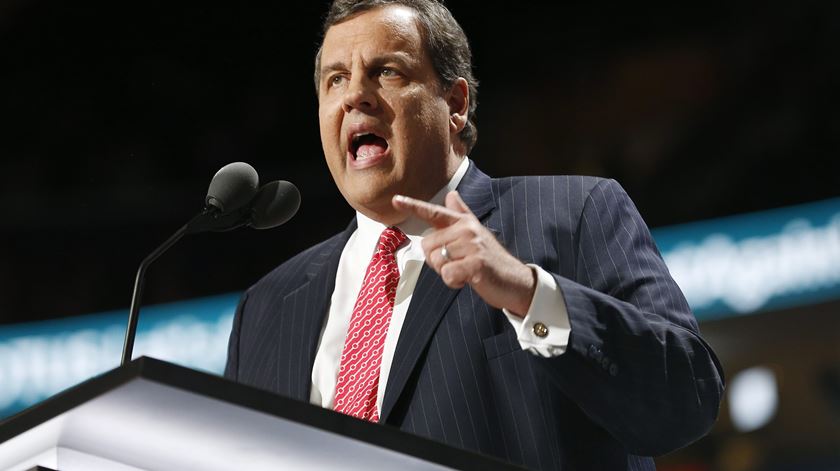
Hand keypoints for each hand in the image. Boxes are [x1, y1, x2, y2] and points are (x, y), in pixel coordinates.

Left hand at [392, 191, 535, 316]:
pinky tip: (468, 280)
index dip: (413, 205)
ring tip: (465, 271)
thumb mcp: (476, 233)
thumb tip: (452, 194)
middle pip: (427, 245)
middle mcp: (467, 229)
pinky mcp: (477, 262)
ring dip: (447, 273)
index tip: (395, 199)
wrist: (515, 281)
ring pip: (436, 261)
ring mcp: (473, 244)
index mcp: (463, 222)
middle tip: (457, 265)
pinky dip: (454, 282)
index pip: (434, 211)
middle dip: (436, 262)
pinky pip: (447, 274)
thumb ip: (461, 214)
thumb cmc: (491, 260)